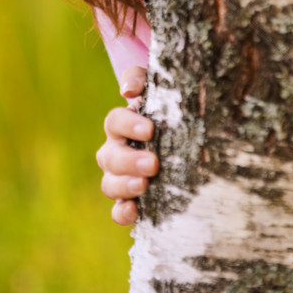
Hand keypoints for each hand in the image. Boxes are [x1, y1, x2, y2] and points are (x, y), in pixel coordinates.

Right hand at [96, 66, 158, 225]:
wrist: (183, 135)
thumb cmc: (168, 109)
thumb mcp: (160, 88)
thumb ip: (141, 79)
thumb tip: (127, 90)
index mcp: (121, 125)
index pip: (114, 121)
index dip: (128, 125)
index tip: (150, 130)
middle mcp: (116, 150)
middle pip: (110, 156)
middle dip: (129, 161)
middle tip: (152, 164)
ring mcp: (120, 177)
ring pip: (109, 184)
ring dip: (124, 186)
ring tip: (144, 186)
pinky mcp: (130, 200)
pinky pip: (117, 210)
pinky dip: (122, 212)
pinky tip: (134, 211)